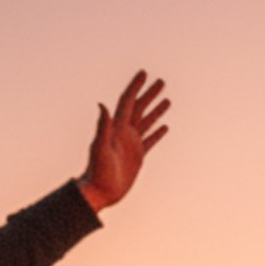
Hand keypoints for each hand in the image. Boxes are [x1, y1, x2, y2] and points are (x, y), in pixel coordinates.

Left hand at [78, 72, 170, 212]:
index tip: (144, 74)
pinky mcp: (137, 156)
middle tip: (161, 81)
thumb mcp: (100, 148)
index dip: (136, 87)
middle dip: (149, 94)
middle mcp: (124, 132)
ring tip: (167, 99)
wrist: (100, 191)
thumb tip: (102, 105)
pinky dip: (157, 132)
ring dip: (156, 110)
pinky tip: (165, 127)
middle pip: (139, 108)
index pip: (128, 101)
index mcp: (117, 127)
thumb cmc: (97, 171)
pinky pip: (150, 140)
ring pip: (146, 122)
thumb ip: (102, 127)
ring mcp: (131, 144)